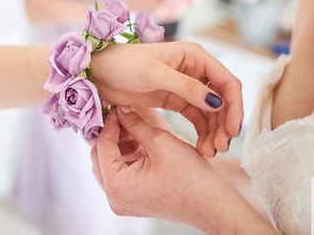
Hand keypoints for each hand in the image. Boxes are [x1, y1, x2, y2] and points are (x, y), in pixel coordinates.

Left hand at [90, 42, 242, 156]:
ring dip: (214, 131)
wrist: (100, 72)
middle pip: (222, 100)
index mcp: (194, 56)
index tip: (233, 130)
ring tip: (210, 151)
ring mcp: (187, 86)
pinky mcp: (176, 100)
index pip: (226, 82)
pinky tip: (202, 147)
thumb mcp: (155, 74)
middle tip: (220, 146)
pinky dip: (202, 132)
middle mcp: (195, 70)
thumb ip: (186, 87)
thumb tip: (217, 101)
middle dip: (225, 123)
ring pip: (211, 112)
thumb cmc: (124, 65)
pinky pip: (197, 118)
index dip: (234, 106)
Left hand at [90, 110, 273, 233]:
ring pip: (109, 164)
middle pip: (100, 156)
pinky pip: (120, 175)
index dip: (110, 124)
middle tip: (126, 118)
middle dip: (113, 135)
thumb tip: (121, 109)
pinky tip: (142, 145)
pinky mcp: (132, 202)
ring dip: (119, 146)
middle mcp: (114, 197)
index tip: (118, 108)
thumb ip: (135, 123)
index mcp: (117, 184)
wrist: (212, 205)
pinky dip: (127, 158)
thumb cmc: (191, 178)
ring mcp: (122, 202)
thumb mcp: (160, 142)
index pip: (102, 146)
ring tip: (137, 130)